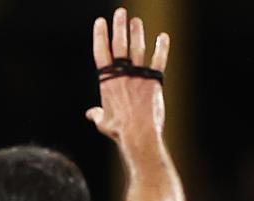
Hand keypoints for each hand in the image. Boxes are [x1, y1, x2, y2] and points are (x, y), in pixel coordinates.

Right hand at [86, 8, 170, 148]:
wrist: (138, 134)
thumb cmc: (119, 130)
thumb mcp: (103, 122)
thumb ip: (97, 114)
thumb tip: (90, 114)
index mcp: (106, 82)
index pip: (101, 53)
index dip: (100, 35)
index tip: (100, 22)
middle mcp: (121, 75)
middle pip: (119, 45)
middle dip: (119, 26)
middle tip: (120, 12)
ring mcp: (138, 77)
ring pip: (137, 48)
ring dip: (137, 33)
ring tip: (136, 21)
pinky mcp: (154, 81)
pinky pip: (159, 60)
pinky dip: (162, 47)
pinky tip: (163, 37)